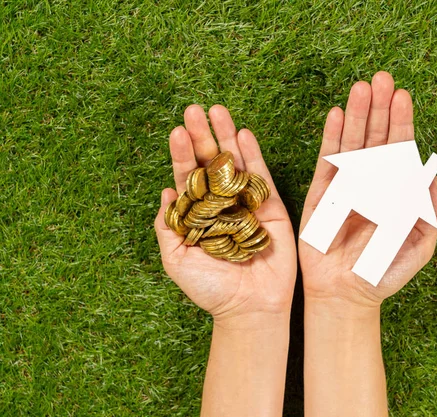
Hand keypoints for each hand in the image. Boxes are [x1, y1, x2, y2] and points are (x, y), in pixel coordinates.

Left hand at [155, 105, 295, 326]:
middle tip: (194, 109)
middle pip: (211, 163)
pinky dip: (254, 155)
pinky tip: (244, 134)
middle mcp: (222, 204)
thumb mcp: (176, 259)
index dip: (182, 154)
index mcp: (198, 214)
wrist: (249, 307)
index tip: (176, 132)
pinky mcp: (271, 208)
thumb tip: (165, 192)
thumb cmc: (210, 288)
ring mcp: (247, 203)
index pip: (188, 178)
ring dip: (226, 136)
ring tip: (218, 111)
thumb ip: (167, 227)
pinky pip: (262, 177)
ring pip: (236, 163)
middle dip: (202, 136)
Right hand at [299, 72, 436, 309]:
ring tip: (361, 87)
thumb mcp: (420, 244)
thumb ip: (430, 212)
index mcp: (395, 191)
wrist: (348, 293)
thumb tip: (432, 174)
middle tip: (381, 78)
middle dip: (380, 109)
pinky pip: (327, 161)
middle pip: (376, 138)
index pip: (399, 151)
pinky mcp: (321, 194)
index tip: (403, 97)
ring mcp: (345, 185)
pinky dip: (331, 138)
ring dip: (357, 115)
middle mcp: (370, 182)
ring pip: (352, 143)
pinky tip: (336, 115)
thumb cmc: (385, 271)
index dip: (402, 124)